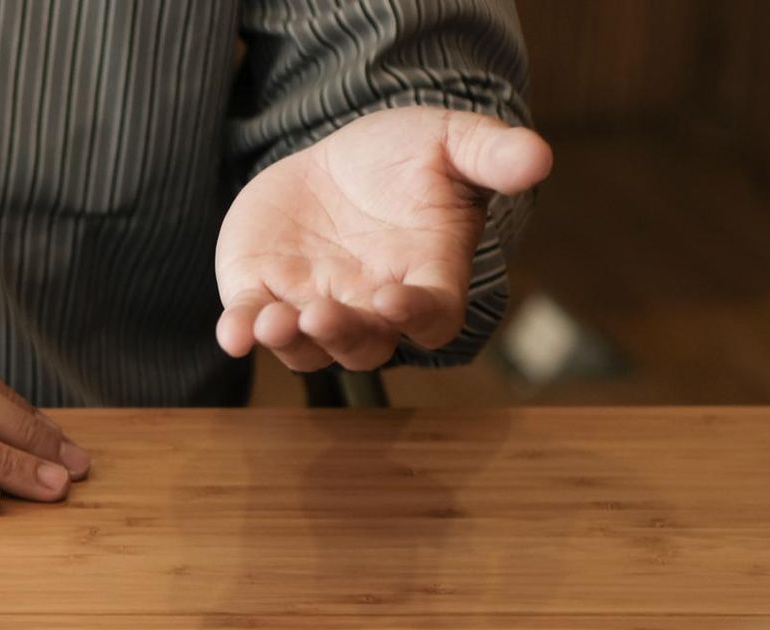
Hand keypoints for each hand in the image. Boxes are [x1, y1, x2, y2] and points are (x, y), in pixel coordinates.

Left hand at [216, 107, 553, 371]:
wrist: (336, 159)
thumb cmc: (405, 156)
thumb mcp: (449, 141)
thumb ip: (491, 154)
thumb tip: (539, 157)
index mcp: (426, 279)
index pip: (431, 317)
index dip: (414, 316)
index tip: (395, 298)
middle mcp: (370, 309)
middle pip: (363, 346)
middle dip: (342, 334)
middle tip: (320, 312)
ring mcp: (314, 308)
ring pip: (305, 348)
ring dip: (289, 341)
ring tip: (272, 321)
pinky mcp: (262, 297)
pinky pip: (251, 325)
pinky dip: (240, 333)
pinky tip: (230, 334)